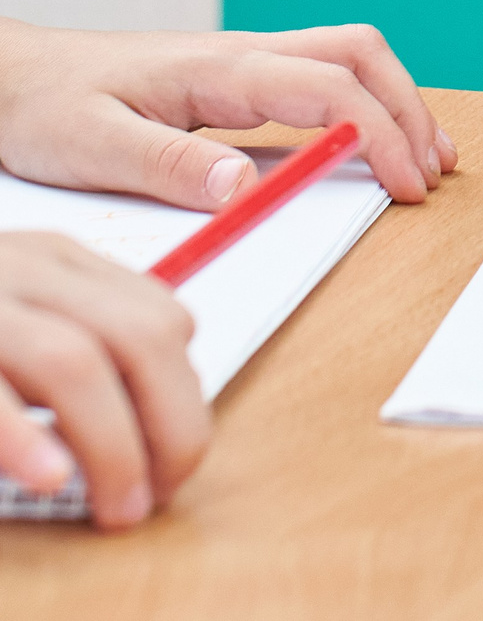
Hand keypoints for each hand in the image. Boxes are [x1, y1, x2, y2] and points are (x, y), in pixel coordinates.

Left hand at [0, 21, 455, 209]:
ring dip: (396, 97)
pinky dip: (364, 99)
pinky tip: (367, 137)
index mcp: (220, 70)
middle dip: (409, 108)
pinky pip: (320, 73)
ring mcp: (243, 60)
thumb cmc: (44, 107)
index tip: (406, 186)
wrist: (11, 74)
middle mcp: (244, 54)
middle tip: (432, 169)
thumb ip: (170, 166)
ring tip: (425, 152)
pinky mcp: (234, 77)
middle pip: (360, 56)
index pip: (330, 90)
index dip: (381, 136)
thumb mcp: (92, 148)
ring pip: (348, 56)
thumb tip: (247, 186)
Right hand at [0, 232, 206, 527]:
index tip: (176, 453)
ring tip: (119, 505)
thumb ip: (74, 334)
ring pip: (74, 361)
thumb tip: (155, 406)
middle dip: (170, 419)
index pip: (156, 313)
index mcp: (55, 261)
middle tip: (162, 491)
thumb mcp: (15, 314)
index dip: (181, 389)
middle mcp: (22, 269)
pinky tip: (48, 474)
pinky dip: (20, 434)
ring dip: (112, 442)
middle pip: (136, 335)